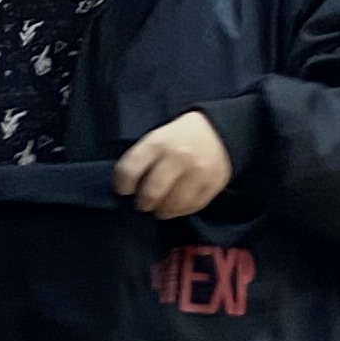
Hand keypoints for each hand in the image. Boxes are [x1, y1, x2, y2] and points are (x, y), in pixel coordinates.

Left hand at [115, 112, 234, 219]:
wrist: (217, 130)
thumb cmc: (179, 137)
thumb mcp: (157, 137)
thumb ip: (142, 159)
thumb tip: (127, 188)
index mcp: (159, 142)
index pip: (129, 171)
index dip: (122, 186)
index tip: (123, 190)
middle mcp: (179, 156)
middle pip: (151, 193)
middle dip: (143, 202)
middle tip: (143, 202)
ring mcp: (198, 171)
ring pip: (172, 205)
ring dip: (161, 210)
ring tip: (159, 206)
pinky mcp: (214, 183)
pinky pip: (191, 207)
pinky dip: (180, 210)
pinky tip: (176, 205)